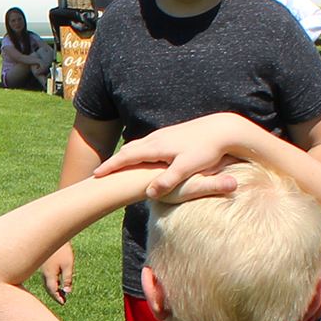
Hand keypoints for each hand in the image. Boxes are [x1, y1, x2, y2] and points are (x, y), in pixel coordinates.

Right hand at [40, 242, 74, 304]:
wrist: (51, 235)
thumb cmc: (61, 250)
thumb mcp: (68, 265)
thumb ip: (67, 279)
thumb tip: (68, 291)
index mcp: (49, 275)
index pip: (53, 291)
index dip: (58, 298)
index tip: (63, 303)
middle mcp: (43, 273)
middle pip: (48, 288)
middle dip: (55, 295)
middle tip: (62, 300)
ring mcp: (42, 268)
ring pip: (46, 282)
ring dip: (53, 288)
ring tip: (61, 292)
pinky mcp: (43, 263)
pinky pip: (46, 277)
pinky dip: (51, 282)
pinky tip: (56, 280)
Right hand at [97, 118, 246, 197]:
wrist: (223, 128)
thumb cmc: (207, 150)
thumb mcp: (188, 168)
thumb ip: (169, 180)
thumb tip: (150, 192)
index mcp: (156, 147)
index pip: (126, 157)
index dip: (110, 167)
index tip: (96, 176)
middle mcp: (156, 138)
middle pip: (128, 149)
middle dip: (114, 161)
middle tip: (100, 172)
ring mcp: (164, 134)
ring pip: (138, 145)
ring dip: (125, 155)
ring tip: (117, 165)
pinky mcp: (172, 134)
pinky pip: (148, 143)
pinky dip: (138, 151)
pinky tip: (142, 156)